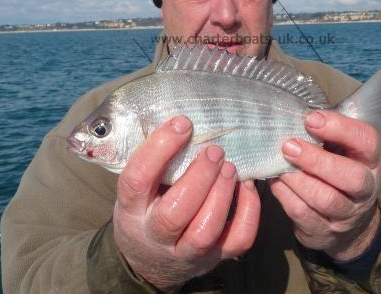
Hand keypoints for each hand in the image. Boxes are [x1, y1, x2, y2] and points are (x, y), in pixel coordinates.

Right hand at [113, 116, 260, 290]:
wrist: (151, 262)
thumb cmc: (146, 208)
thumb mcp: (138, 187)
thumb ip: (154, 160)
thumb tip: (182, 118)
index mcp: (131, 209)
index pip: (137, 180)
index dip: (159, 149)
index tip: (182, 123)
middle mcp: (155, 234)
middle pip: (175, 212)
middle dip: (199, 177)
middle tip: (214, 150)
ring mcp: (186, 252)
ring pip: (205, 230)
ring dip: (222, 193)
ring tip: (231, 166)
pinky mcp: (214, 258)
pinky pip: (237, 240)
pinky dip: (249, 211)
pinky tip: (248, 185)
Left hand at [269, 110, 380, 260]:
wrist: (346, 225)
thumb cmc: (337, 172)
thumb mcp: (342, 151)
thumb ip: (326, 134)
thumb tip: (291, 112)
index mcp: (370, 160)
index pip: (366, 140)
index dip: (340, 128)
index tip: (311, 119)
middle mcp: (365, 189)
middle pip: (351, 177)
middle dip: (317, 160)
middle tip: (289, 145)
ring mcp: (346, 214)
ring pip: (325, 199)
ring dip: (298, 179)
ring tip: (278, 163)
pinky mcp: (323, 232)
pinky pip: (302, 214)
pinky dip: (285, 195)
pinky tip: (275, 180)